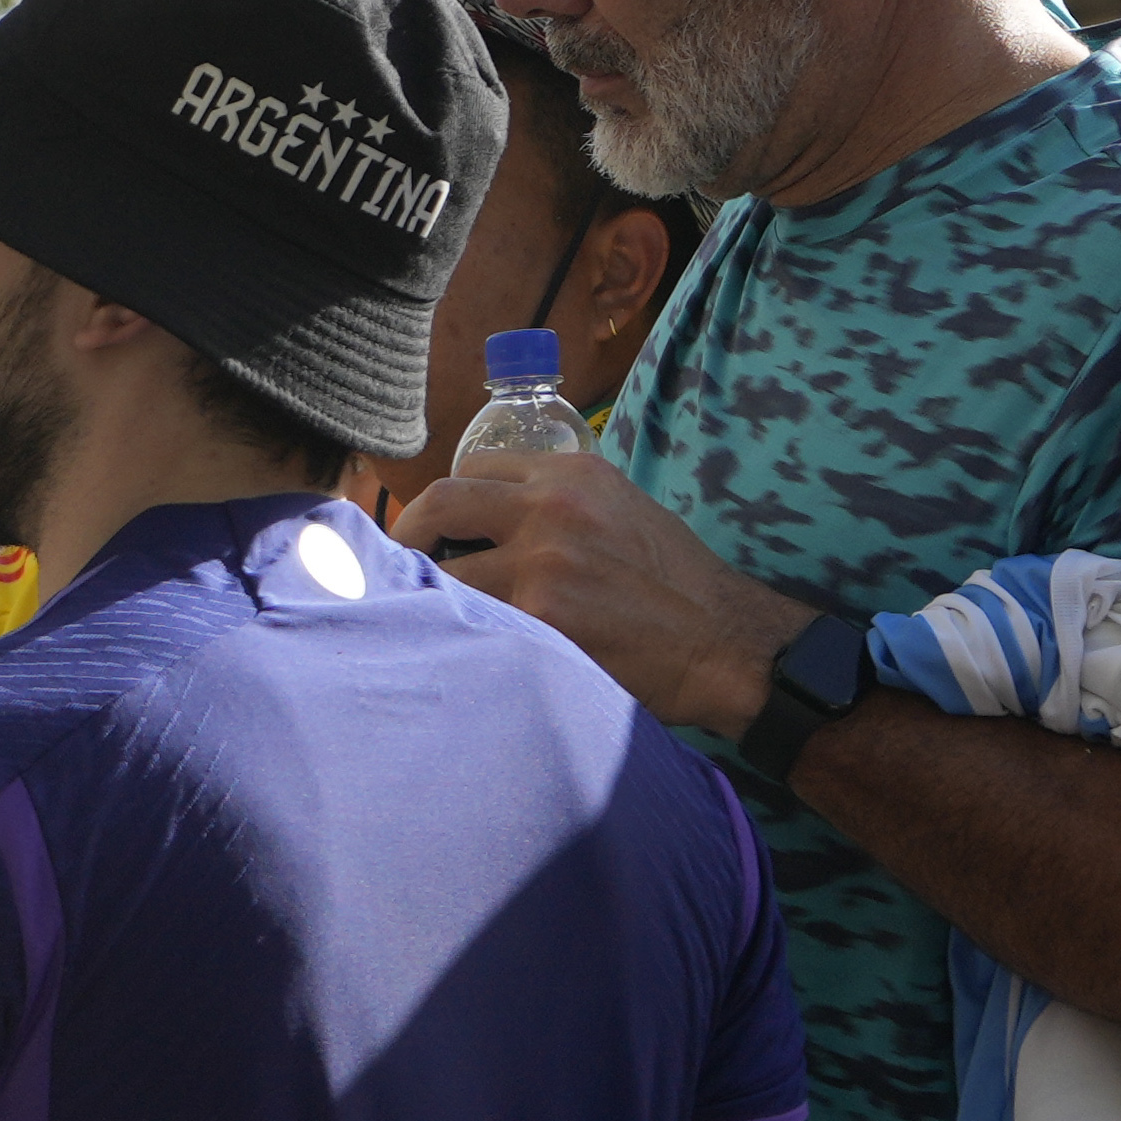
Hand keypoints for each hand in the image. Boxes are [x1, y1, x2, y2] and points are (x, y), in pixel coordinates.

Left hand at [395, 447, 807, 734]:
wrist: (724, 641)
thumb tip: (492, 521)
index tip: (435, 533)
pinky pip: (472, 622)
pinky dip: (459, 635)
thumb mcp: (622, 512)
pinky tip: (461, 650)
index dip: (446, 504)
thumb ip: (560, 506)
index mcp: (573, 475)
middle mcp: (552, 507)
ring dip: (430, 597)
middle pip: (440, 502)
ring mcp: (543, 562)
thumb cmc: (677, 584)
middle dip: (408, 535)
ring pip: (444, 573)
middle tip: (396, 568)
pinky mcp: (542, 617)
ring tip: (431, 619)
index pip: (472, 470)